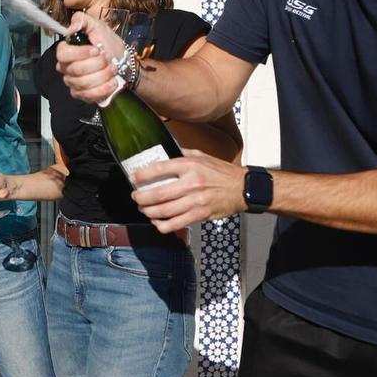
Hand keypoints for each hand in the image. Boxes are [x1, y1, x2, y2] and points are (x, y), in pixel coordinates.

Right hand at [55, 11, 125, 104]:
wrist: (123, 62)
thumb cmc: (109, 45)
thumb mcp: (98, 26)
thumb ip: (82, 20)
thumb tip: (72, 27)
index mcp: (66, 50)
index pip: (63, 54)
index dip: (80, 53)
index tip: (96, 50)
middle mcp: (66, 68)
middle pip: (76, 69)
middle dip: (98, 64)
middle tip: (109, 59)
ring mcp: (72, 82)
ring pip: (84, 83)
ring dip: (103, 75)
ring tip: (113, 69)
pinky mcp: (81, 94)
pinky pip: (89, 95)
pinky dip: (104, 88)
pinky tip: (112, 82)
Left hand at [130, 149, 247, 232]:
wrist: (243, 188)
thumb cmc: (221, 172)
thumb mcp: (201, 156)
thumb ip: (180, 154)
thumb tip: (161, 151)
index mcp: (190, 166)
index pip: (159, 169)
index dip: (142, 174)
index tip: (133, 177)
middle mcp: (192, 183)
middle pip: (158, 194)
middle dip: (140, 198)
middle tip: (135, 196)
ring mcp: (196, 201)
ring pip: (164, 211)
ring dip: (148, 212)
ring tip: (143, 209)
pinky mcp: (200, 215)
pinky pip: (175, 224)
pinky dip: (162, 225)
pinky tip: (157, 222)